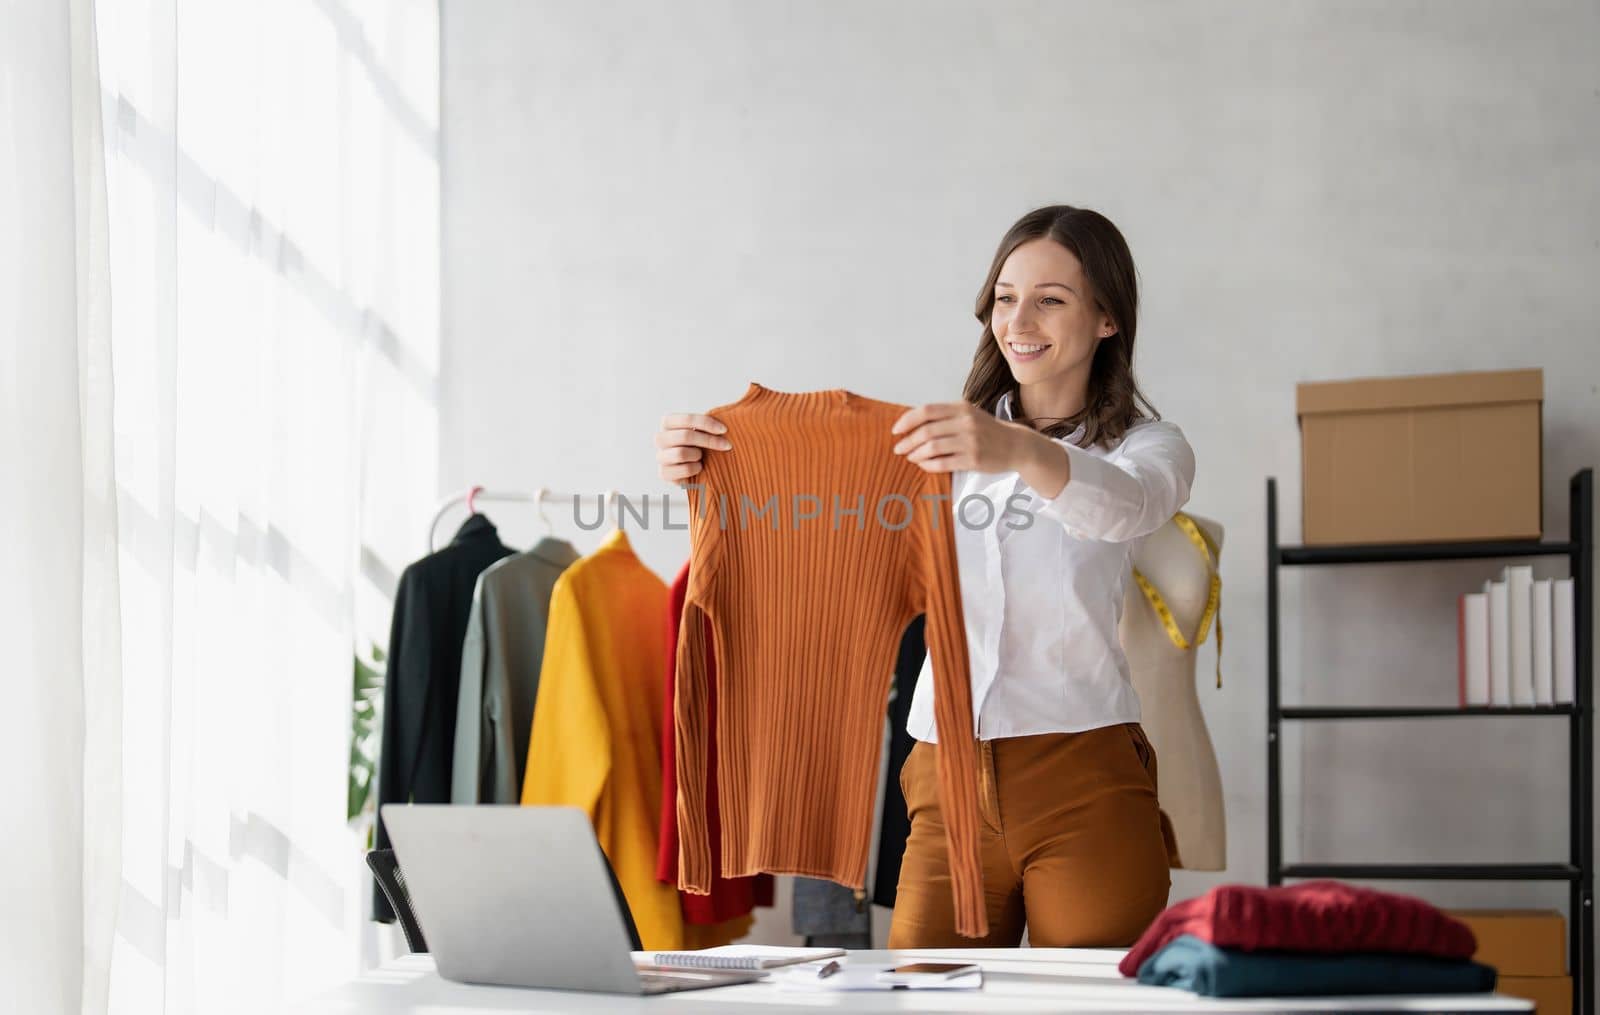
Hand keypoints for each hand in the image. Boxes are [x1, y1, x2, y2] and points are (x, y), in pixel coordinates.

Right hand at [655, 412, 731, 484]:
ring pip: (682, 453)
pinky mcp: (664, 473)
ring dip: (698, 455)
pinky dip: (696, 469)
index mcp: (668, 422)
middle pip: (685, 436)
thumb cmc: (700, 445)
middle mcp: (660, 438)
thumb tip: (738, 409)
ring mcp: (660, 456)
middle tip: (727, 446)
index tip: (724, 430)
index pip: (687, 419)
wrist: (693, 469)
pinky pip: (684, 470)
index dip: (707, 423)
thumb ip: (710, 421)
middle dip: (709, 441)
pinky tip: (699, 467)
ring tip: (702, 457)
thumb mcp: (703, 430)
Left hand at [890, 401, 1028, 473]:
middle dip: (908, 441)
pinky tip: (923, 465)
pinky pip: (943, 463)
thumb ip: (944, 416)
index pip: (926, 411)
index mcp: (961, 408)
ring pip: (932, 448)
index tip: (896, 430)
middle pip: (926, 431)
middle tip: (898, 448)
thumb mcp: (968, 414)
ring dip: (916, 454)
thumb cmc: (987, 430)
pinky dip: (928, 465)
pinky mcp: (973, 459)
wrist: (1016, 445)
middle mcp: (966, 422)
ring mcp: (970, 441)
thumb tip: (911, 423)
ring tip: (910, 457)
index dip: (907, 420)